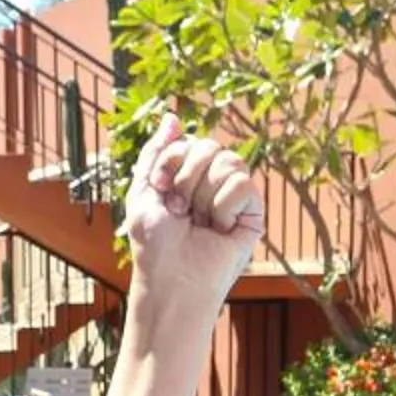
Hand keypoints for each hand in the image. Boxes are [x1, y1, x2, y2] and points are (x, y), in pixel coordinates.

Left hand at [120, 115, 263, 314]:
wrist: (172, 279)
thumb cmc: (154, 244)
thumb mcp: (143, 190)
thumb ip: (155, 152)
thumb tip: (172, 116)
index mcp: (187, 175)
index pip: (189, 141)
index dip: (172, 161)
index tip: (161, 190)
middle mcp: (212, 182)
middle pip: (209, 146)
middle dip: (187, 177)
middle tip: (180, 209)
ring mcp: (233, 196)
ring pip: (229, 160)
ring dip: (204, 194)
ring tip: (199, 221)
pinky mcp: (252, 212)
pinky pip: (243, 183)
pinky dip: (224, 206)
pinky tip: (218, 228)